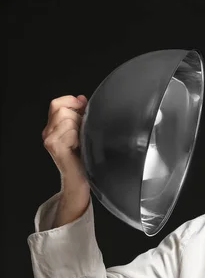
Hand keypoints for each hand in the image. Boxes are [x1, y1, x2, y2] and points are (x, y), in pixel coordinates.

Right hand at [42, 95, 90, 226]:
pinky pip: (70, 131)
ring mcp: (50, 140)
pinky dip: (79, 137)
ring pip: (67, 120)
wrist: (80, 179)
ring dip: (79, 128)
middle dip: (77, 117)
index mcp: (53, 127)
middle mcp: (48, 132)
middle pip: (62, 109)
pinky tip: (79, 147)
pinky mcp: (55, 147)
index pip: (56, 103)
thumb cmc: (83, 157)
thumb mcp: (81, 132)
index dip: (70, 101)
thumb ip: (79, 115)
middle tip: (83, 131)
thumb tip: (81, 98)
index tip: (82, 105)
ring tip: (81, 141)